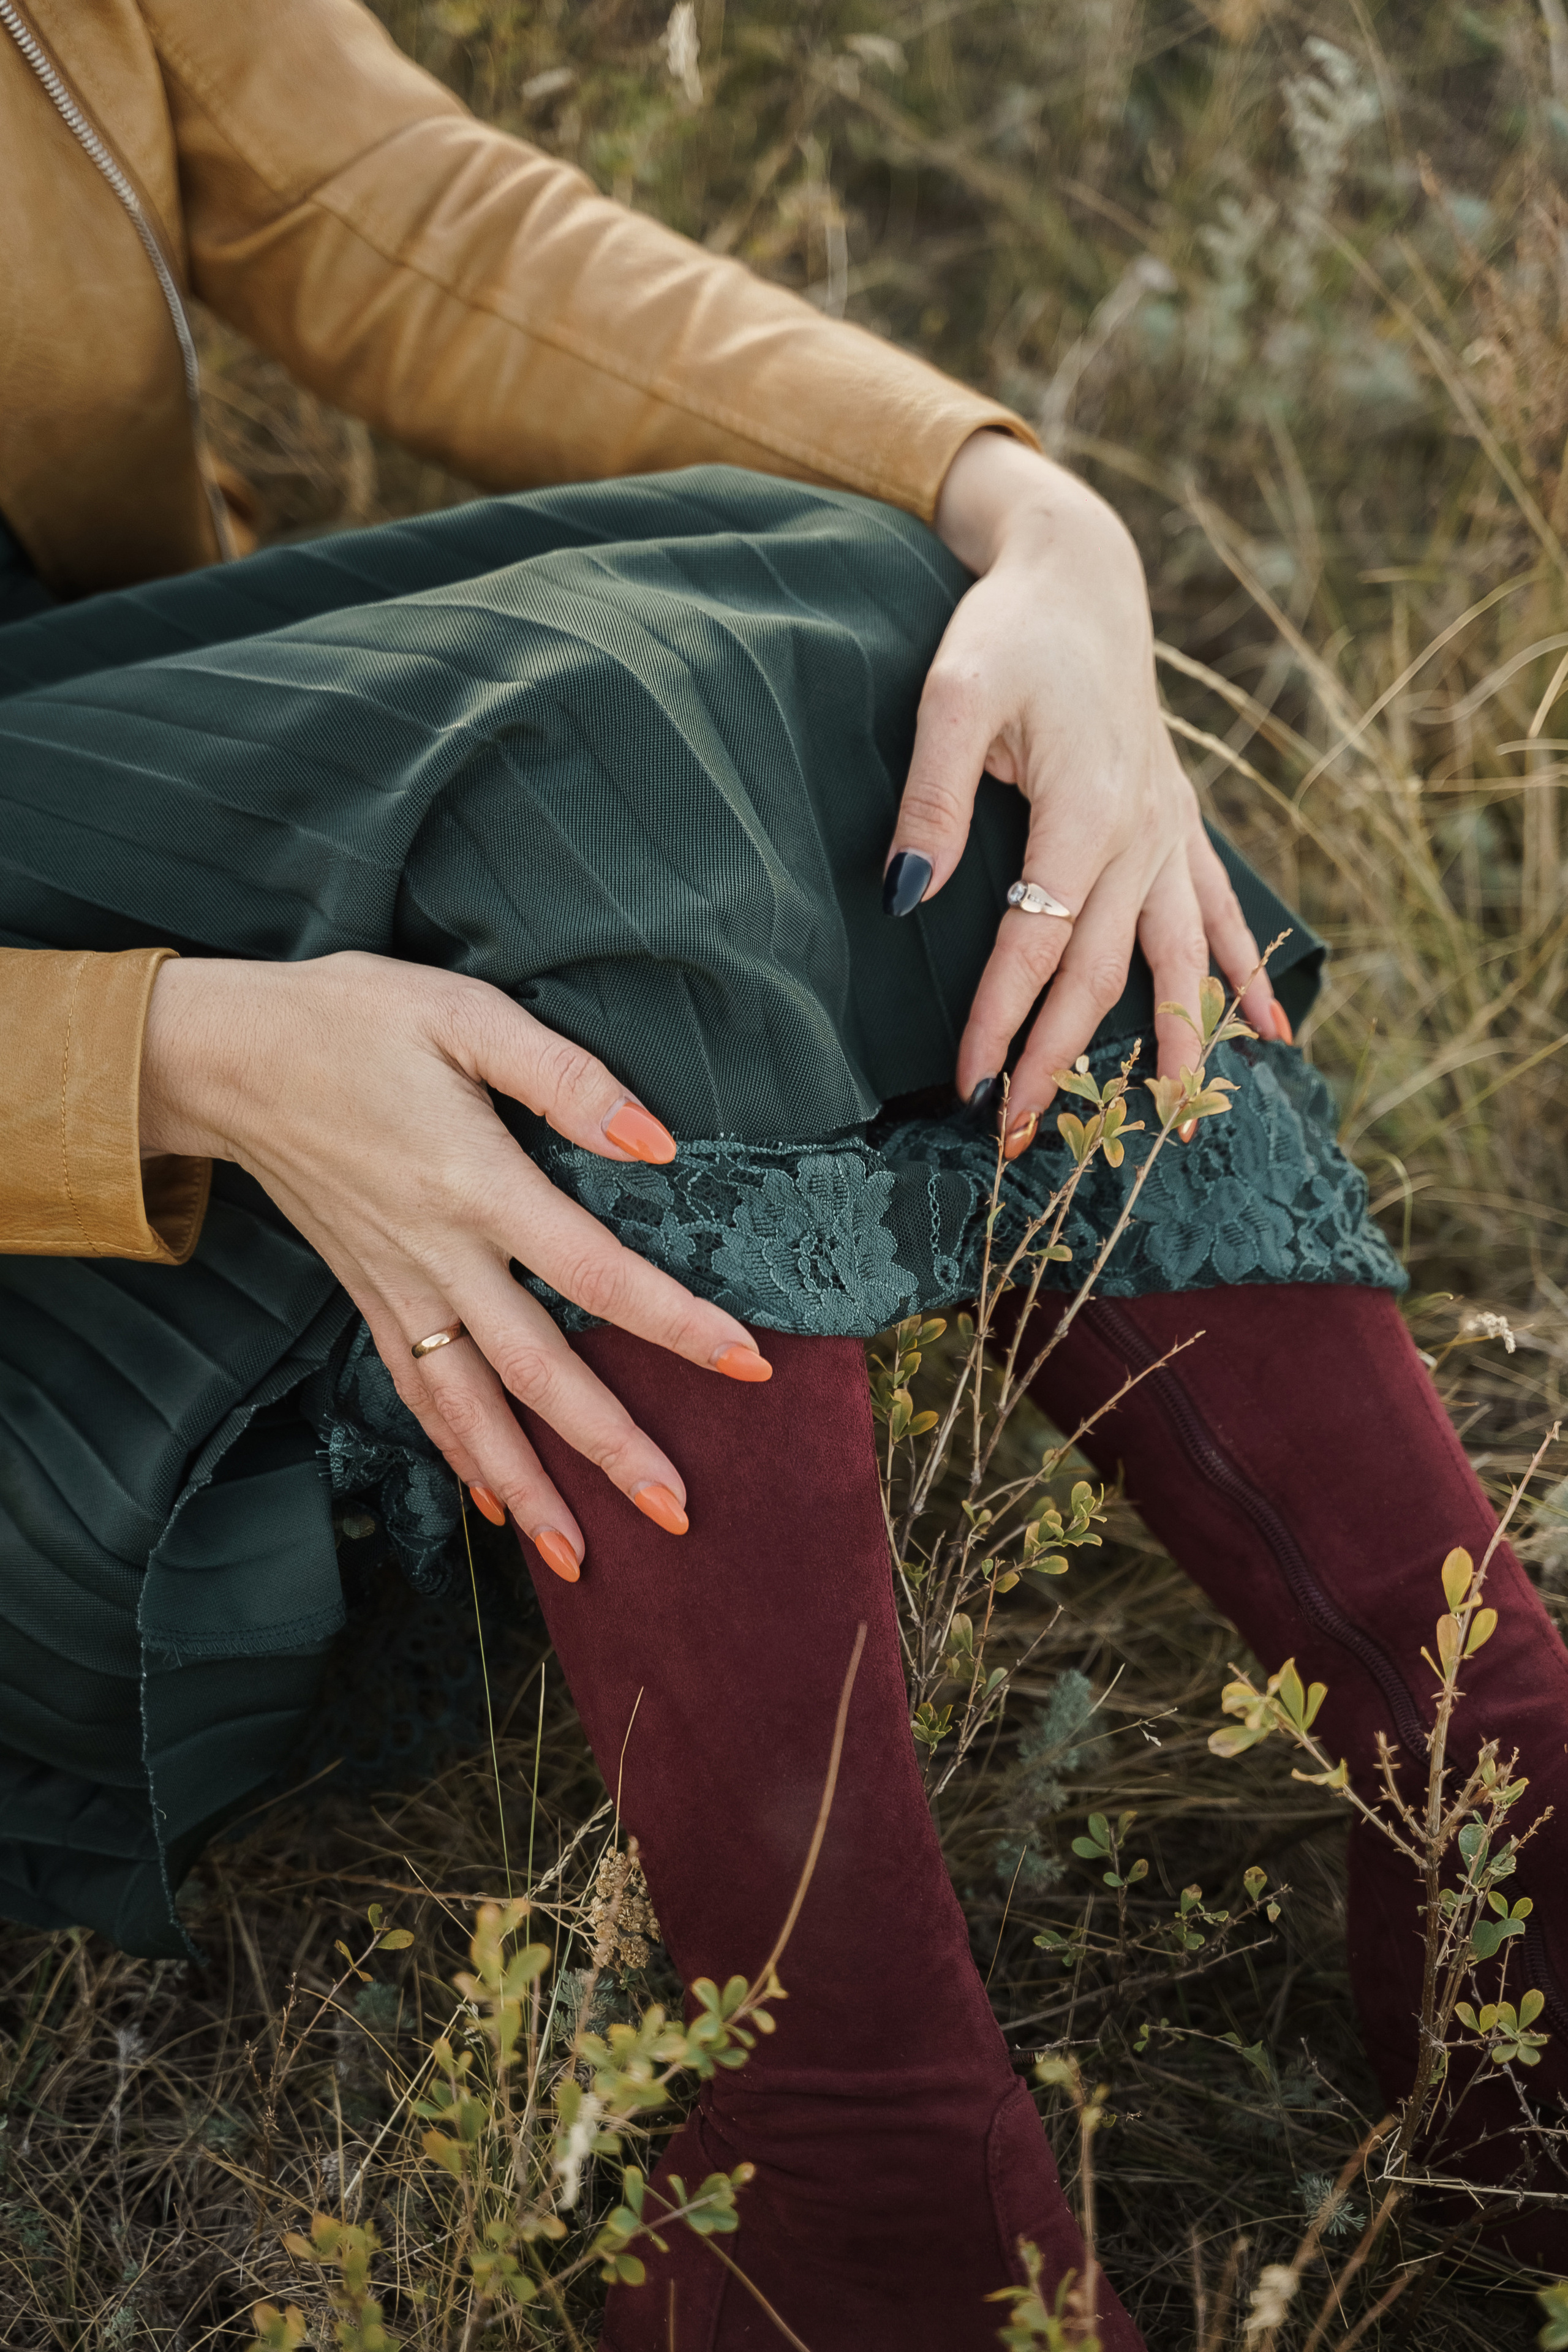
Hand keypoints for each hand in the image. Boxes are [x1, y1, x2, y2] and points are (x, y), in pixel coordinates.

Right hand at [139, 952, 772, 1575]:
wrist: (228, 1056)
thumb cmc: (353, 1020)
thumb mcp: (464, 1014)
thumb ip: (565, 1077)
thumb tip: (655, 1140)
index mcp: (473, 1179)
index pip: (593, 1270)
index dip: (672, 1321)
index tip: (745, 1363)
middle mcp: (437, 1253)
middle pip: (536, 1370)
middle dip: (609, 1447)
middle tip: (678, 1511)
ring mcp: (397, 1286)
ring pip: (471, 1408)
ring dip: (530, 1486)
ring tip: (585, 1557)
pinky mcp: (369, 1297)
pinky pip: (419, 1395)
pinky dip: (459, 1456)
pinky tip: (497, 1505)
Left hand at [893, 433, 1284, 1155]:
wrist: (1080, 576)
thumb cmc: (1008, 633)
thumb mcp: (950, 696)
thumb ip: (932, 802)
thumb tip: (906, 898)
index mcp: (1086, 807)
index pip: (1035, 941)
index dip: (1000, 1019)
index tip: (967, 1083)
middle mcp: (1142, 831)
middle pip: (1103, 970)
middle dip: (1065, 1058)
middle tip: (1023, 1135)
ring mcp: (1169, 831)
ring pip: (1178, 956)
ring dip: (1175, 1038)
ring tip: (1175, 1115)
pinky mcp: (1179, 824)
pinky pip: (1220, 912)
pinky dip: (1245, 973)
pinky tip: (1271, 1034)